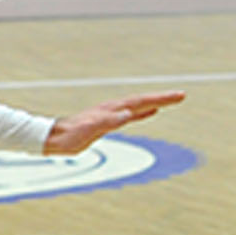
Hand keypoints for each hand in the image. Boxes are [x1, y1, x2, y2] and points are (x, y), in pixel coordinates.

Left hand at [44, 91, 185, 154]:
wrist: (53, 138)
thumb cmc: (70, 136)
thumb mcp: (89, 130)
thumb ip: (108, 121)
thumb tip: (128, 113)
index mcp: (112, 110)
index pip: (141, 101)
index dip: (160, 98)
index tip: (178, 96)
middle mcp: (113, 109)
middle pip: (142, 100)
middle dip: (163, 97)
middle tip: (182, 95)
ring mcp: (111, 114)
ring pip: (138, 105)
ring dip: (155, 102)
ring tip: (170, 101)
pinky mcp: (109, 122)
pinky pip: (132, 114)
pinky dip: (143, 111)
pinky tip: (150, 112)